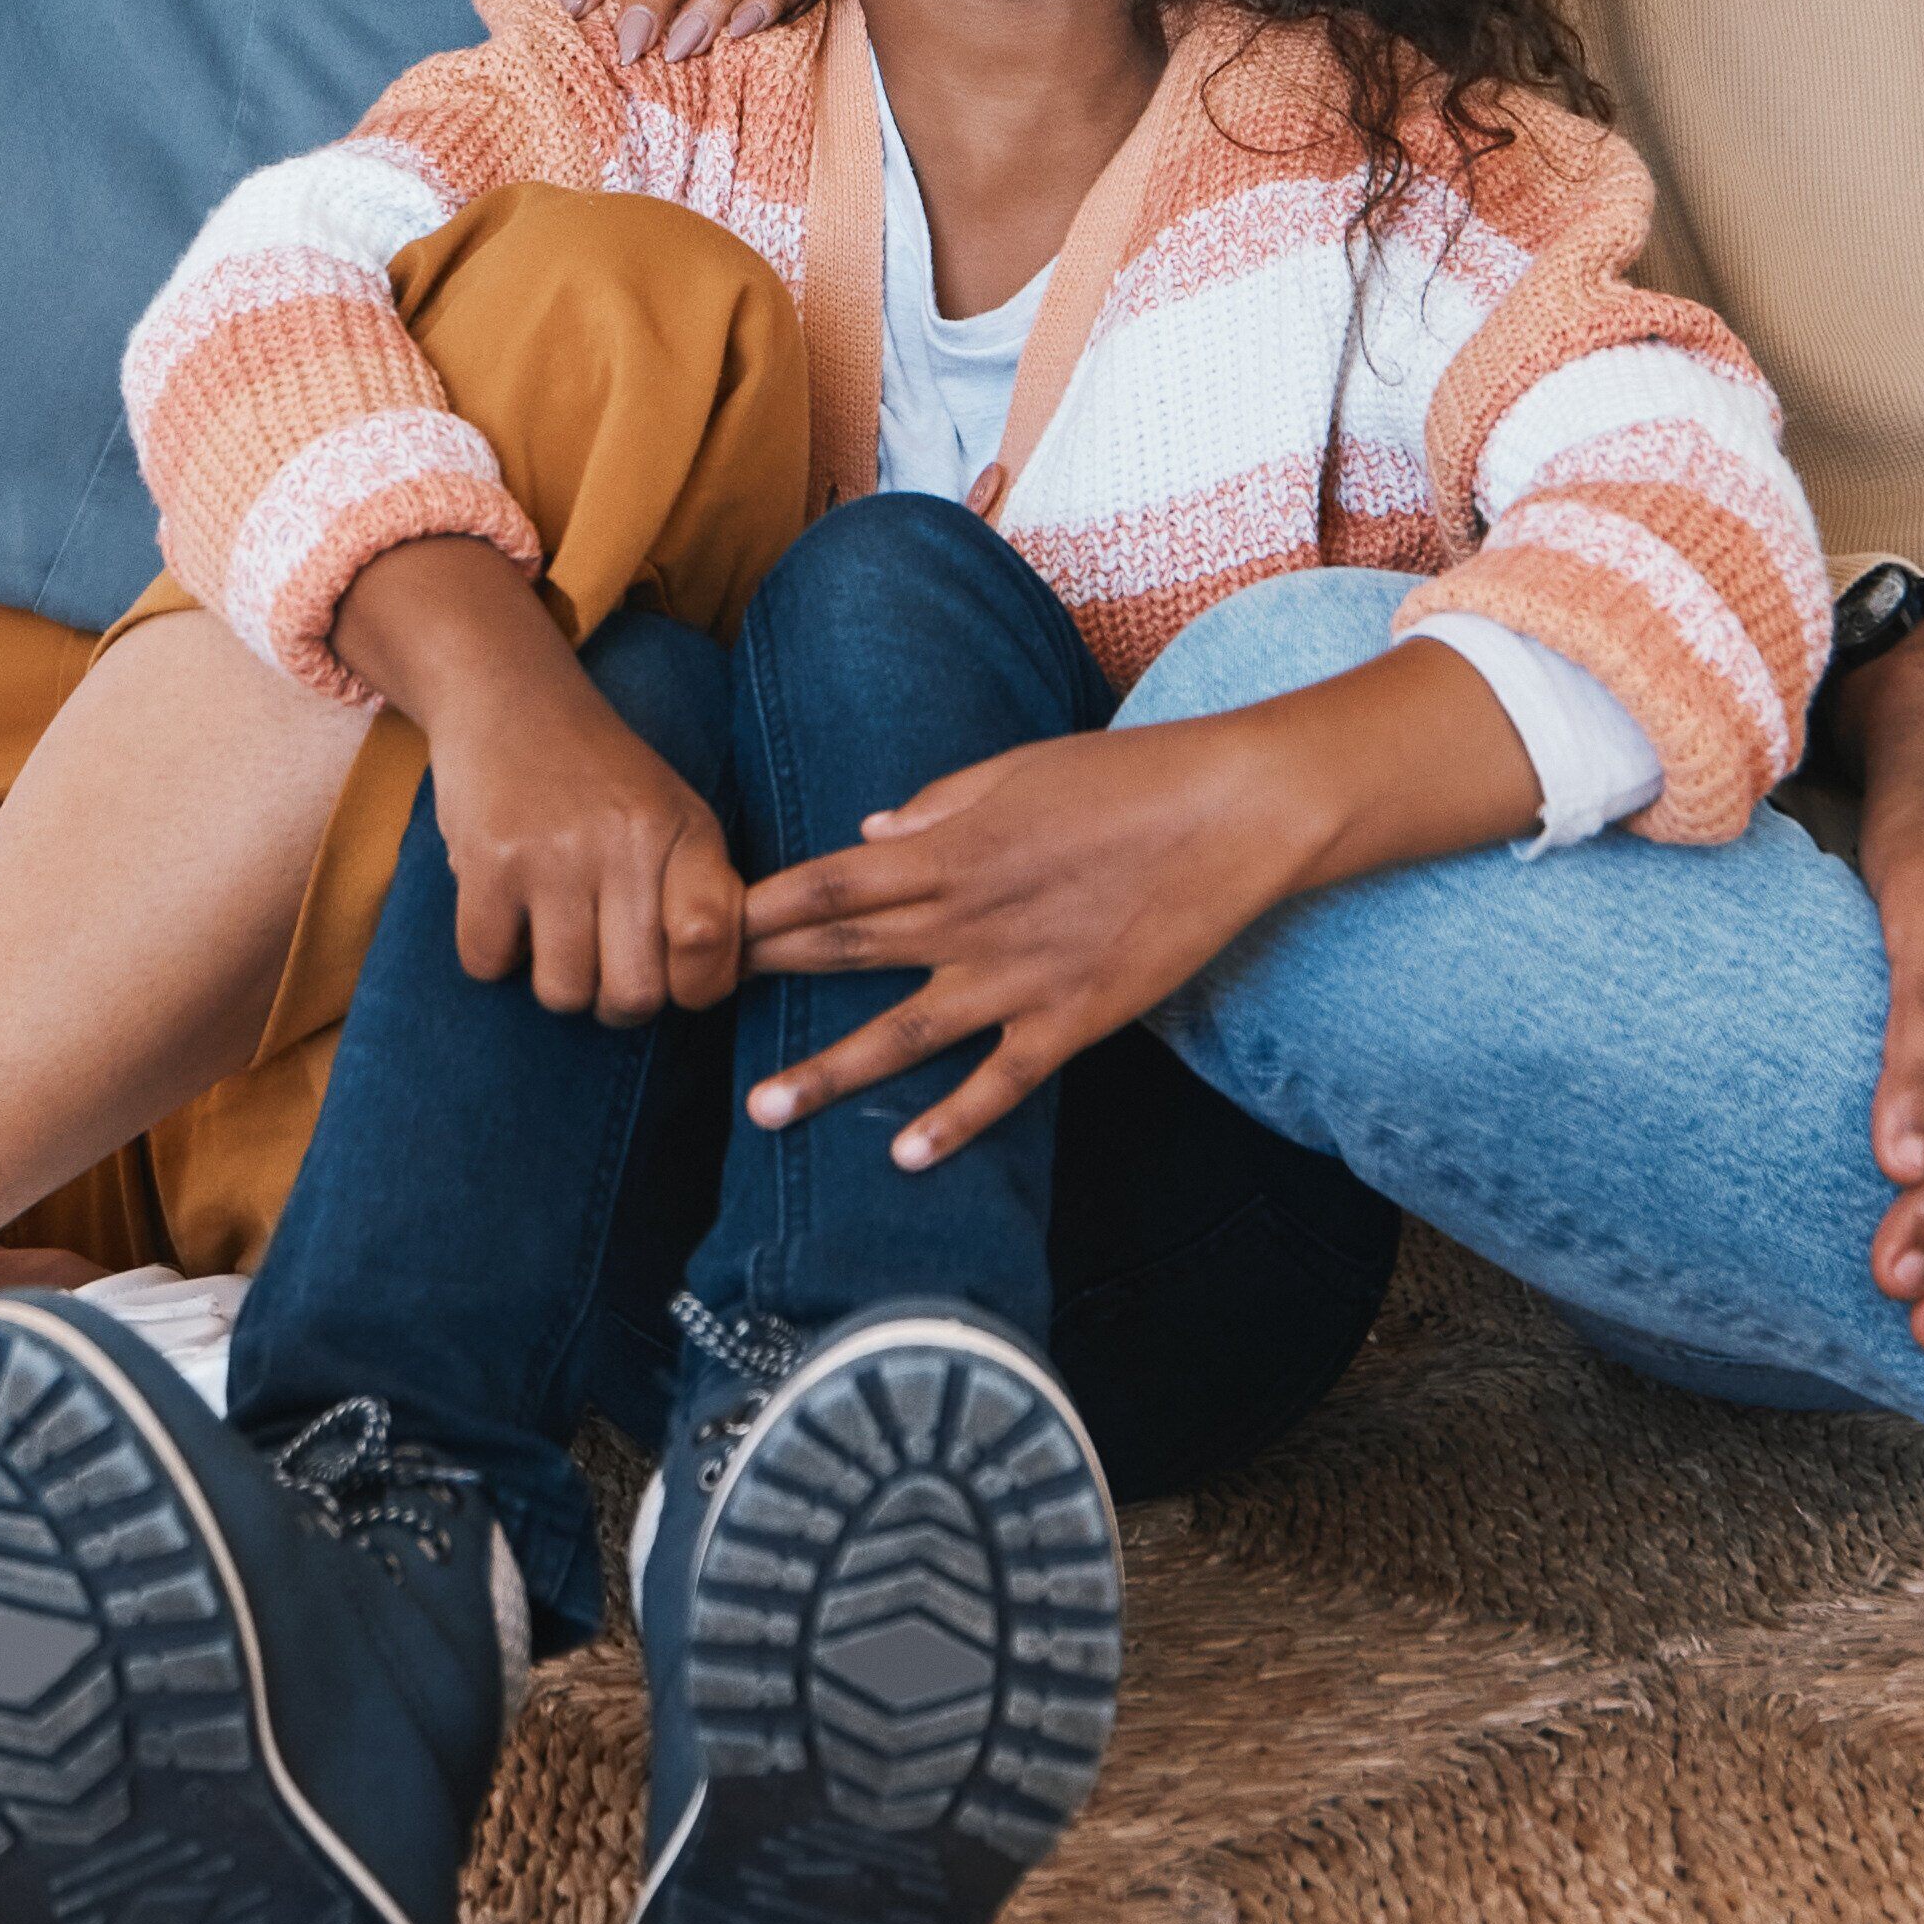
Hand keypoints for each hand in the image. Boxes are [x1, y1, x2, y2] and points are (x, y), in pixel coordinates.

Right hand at [347, 539, 737, 1023]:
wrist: (511, 697)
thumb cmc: (602, 777)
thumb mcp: (676, 814)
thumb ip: (703, 893)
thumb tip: (714, 986)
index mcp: (684, 833)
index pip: (710, 941)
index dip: (696, 986)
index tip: (673, 973)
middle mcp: (626, 842)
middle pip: (634, 995)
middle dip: (615, 1002)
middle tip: (601, 965)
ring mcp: (554, 853)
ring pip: (562, 992)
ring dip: (553, 981)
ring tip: (552, 932)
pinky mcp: (487, 860)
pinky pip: (488, 963)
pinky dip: (492, 953)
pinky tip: (504, 909)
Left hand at [733, 642, 1522, 1166]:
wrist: (1233, 811)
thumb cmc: (1126, 776)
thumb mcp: (1019, 769)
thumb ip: (938, 806)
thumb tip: (868, 836)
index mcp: (951, 847)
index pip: (829, 880)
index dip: (760, 907)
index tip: (701, 925)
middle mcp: (969, 915)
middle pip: (846, 951)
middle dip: (765, 980)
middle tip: (690, 1012)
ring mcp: (1019, 975)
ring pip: (905, 1033)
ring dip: (830, 1072)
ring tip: (762, 1112)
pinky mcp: (1073, 1018)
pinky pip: (1001, 1080)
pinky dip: (955, 1120)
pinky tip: (906, 1154)